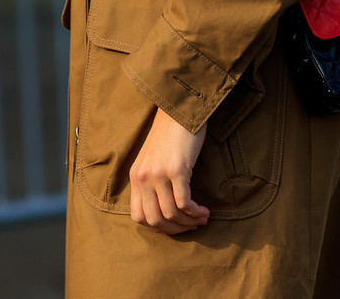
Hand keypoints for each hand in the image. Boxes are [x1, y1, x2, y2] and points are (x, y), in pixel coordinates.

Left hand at [128, 107, 210, 233]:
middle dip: (175, 229)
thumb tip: (164, 211)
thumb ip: (152, 182)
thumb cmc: (169, 136)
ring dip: (188, 221)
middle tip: (191, 225)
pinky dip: (194, 211)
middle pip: (154, 219)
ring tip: (201, 218)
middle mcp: (143, 177)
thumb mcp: (152, 160)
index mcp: (135, 176)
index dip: (158, 227)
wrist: (180, 112)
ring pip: (171, 213)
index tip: (174, 226)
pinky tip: (203, 210)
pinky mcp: (177, 170)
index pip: (138, 216)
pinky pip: (184, 202)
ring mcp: (159, 174)